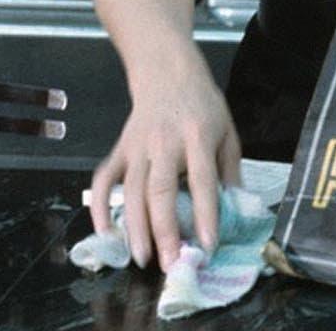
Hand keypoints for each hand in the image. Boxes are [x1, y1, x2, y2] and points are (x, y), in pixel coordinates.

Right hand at [88, 64, 240, 271]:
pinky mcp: (119, 149)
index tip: (208, 245)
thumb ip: (230, 170)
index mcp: (197, 137)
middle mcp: (164, 143)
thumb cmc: (202, 105)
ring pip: (132, 192)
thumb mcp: (227, 131)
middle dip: (164, 231)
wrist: (167, 73)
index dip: (206, 215)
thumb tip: (235, 209)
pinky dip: (100, 207)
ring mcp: (137, 147)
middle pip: (160, 191)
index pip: (202, 181)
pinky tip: (107, 233)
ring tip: (142, 259)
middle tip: (170, 263)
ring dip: (135, 228)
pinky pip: (104, 180)